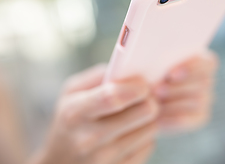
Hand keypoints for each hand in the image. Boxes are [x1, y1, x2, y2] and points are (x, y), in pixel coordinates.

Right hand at [30, 64, 158, 163]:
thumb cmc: (69, 122)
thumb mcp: (72, 92)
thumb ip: (100, 76)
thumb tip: (131, 72)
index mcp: (75, 113)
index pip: (113, 97)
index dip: (135, 87)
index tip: (142, 84)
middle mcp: (89, 139)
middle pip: (144, 112)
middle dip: (149, 100)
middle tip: (143, 98)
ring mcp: (105, 160)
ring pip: (151, 128)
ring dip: (147, 119)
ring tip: (133, 118)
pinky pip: (149, 146)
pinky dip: (144, 137)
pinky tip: (129, 135)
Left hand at [155, 50, 217, 132]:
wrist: (143, 99)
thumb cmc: (150, 74)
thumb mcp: (154, 66)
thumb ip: (160, 63)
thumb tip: (155, 64)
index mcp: (203, 62)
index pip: (208, 63)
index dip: (191, 68)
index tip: (171, 75)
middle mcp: (207, 80)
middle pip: (202, 82)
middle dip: (178, 87)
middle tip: (157, 90)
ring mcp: (206, 100)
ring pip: (197, 101)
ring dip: (174, 103)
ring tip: (155, 103)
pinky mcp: (200, 117)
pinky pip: (190, 119)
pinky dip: (173, 119)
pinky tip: (158, 118)